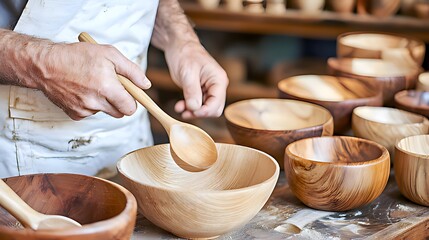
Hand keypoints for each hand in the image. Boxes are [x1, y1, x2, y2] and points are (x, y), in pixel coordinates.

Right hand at [30, 42, 150, 119]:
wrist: (44, 64)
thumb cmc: (77, 56)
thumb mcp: (109, 54)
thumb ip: (131, 70)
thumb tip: (146, 85)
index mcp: (107, 88)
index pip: (130, 108)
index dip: (133, 101)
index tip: (131, 95)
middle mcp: (95, 102)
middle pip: (119, 113)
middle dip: (120, 102)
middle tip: (113, 87)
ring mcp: (84, 110)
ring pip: (105, 112)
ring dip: (104, 102)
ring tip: (94, 84)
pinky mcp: (74, 114)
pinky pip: (90, 113)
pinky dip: (90, 104)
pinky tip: (82, 90)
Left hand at [164, 41, 228, 118]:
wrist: (179, 46)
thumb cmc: (185, 53)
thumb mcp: (188, 72)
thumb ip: (192, 91)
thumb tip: (195, 108)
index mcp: (219, 80)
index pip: (217, 103)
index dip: (204, 111)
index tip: (191, 112)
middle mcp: (217, 86)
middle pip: (214, 109)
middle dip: (199, 113)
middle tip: (185, 112)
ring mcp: (209, 89)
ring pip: (205, 109)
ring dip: (192, 111)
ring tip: (179, 108)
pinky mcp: (200, 91)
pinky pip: (198, 105)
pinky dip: (189, 107)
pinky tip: (180, 106)